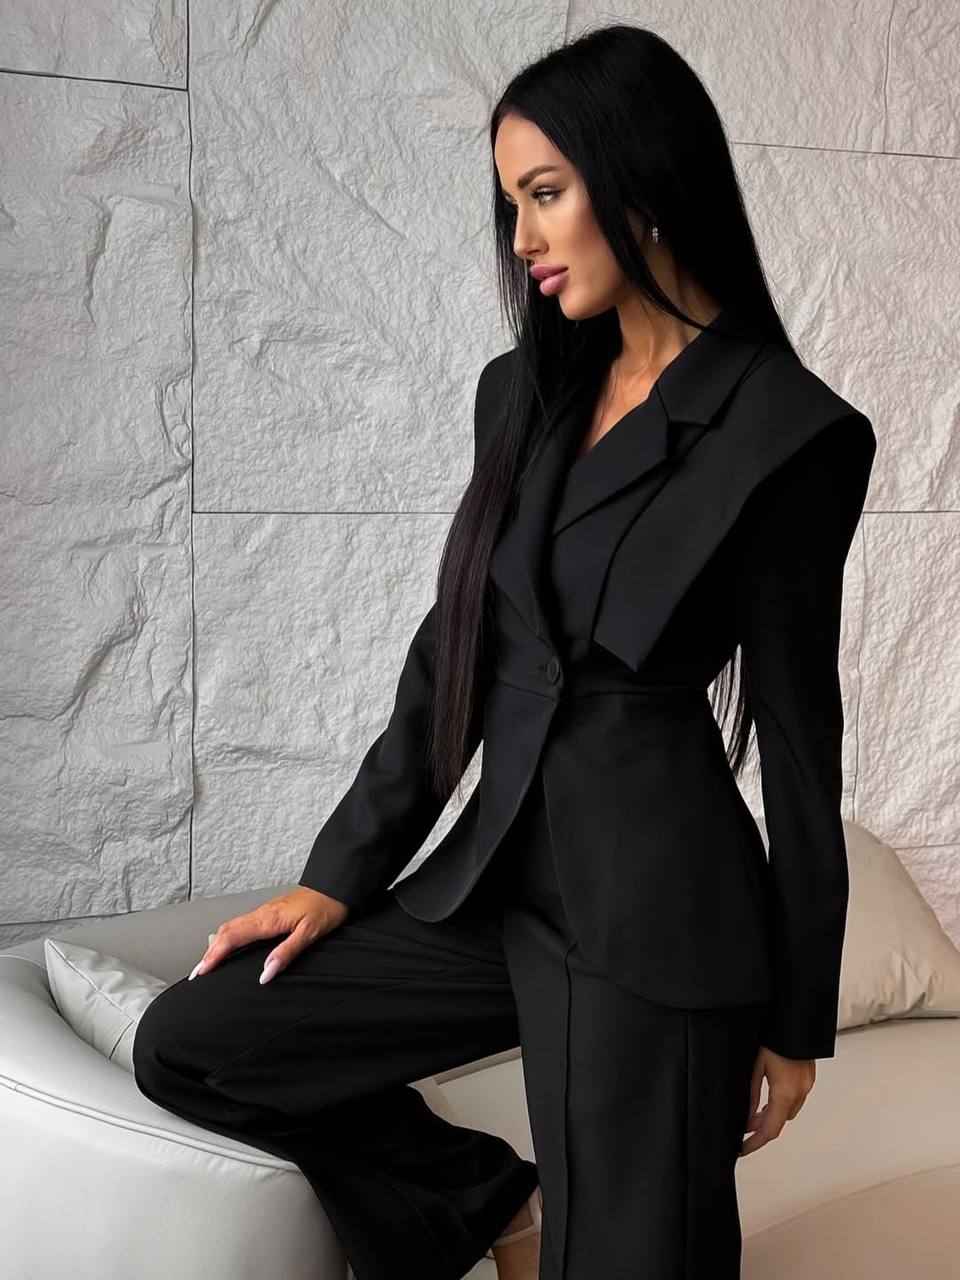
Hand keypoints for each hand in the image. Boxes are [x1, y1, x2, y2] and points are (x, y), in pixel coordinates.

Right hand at [187, 887, 350, 984]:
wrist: (335, 886)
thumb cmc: (326, 908)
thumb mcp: (310, 933)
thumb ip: (287, 953)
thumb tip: (265, 973)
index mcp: (268, 919)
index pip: (231, 938)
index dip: (213, 956)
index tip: (201, 972)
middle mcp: (262, 913)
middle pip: (225, 931)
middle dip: (209, 952)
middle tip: (198, 973)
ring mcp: (264, 910)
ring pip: (231, 926)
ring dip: (216, 944)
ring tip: (208, 962)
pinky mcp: (269, 911)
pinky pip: (241, 923)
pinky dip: (228, 936)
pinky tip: (230, 944)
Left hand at [739, 1044, 815, 1155]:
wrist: (796, 1017)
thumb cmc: (774, 1038)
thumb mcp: (756, 1066)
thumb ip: (751, 1093)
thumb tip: (745, 1116)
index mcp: (786, 1092)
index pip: (771, 1129)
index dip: (755, 1142)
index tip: (742, 1149)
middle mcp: (800, 1092)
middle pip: (781, 1121)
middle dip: (762, 1127)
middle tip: (742, 1128)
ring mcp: (807, 1083)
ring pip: (788, 1109)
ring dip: (772, 1114)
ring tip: (752, 1111)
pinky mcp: (808, 1074)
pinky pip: (794, 1096)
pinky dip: (780, 1102)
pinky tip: (768, 1094)